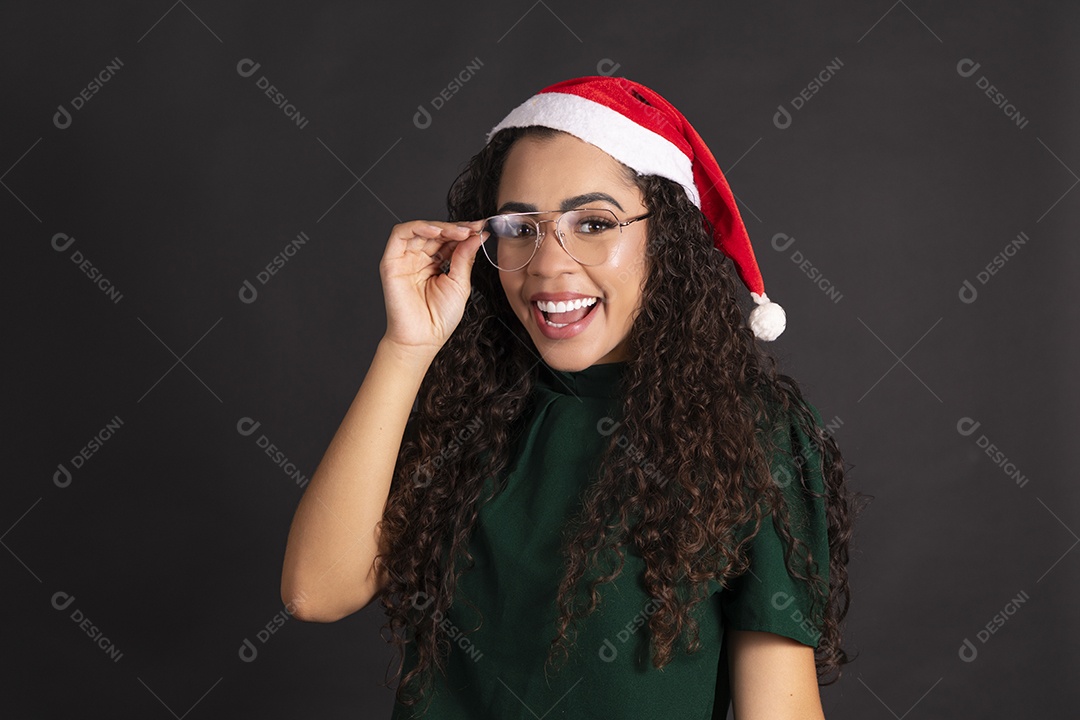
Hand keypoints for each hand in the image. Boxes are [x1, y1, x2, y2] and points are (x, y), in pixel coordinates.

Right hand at [378, 219, 486, 357]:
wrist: (422, 338)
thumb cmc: (439, 318)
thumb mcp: (460, 284)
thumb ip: (465, 258)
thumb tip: (476, 236)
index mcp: (435, 264)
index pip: (448, 240)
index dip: (465, 232)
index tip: (482, 229)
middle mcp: (419, 259)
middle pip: (436, 233)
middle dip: (457, 228)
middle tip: (474, 229)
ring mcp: (405, 259)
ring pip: (421, 230)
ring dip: (442, 227)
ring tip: (461, 232)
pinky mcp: (391, 261)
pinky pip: (400, 234)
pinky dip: (419, 227)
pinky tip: (437, 232)